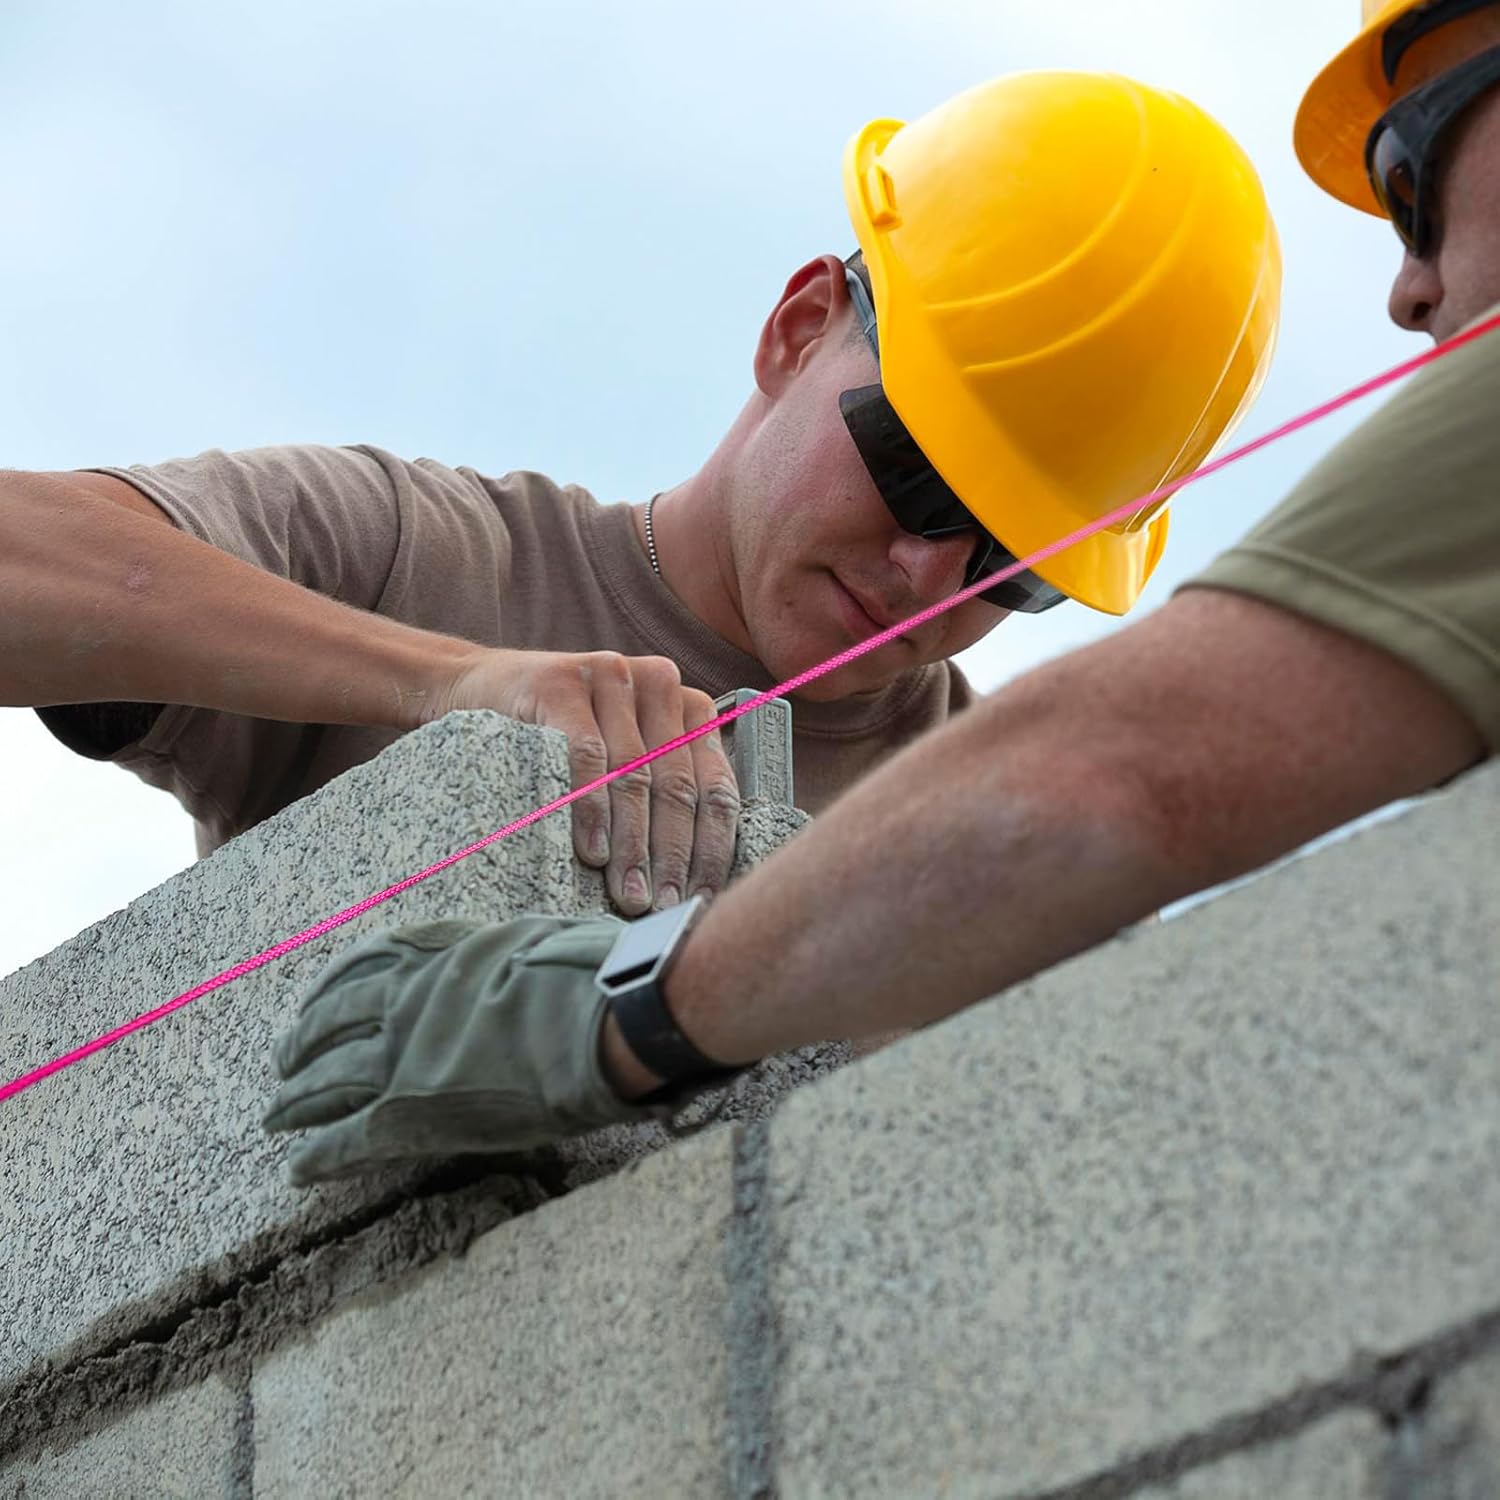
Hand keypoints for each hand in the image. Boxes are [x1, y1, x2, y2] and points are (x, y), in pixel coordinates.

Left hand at [263, 915, 652, 1184]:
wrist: (600, 1017)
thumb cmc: (589, 975)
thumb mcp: (537, 942)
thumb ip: (508, 955)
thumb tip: (525, 956)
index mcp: (438, 955)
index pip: (365, 964)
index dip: (331, 986)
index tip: (314, 1000)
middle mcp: (407, 1002)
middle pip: (333, 1024)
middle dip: (302, 1043)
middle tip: (284, 1061)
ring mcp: (402, 1059)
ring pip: (326, 1082)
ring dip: (296, 1100)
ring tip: (274, 1116)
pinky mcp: (408, 1115)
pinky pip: (347, 1141)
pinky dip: (318, 1158)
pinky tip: (297, 1171)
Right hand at [433, 648, 739, 916]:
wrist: (484, 688)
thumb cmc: (568, 734)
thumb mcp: (628, 754)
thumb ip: (665, 793)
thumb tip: (692, 880)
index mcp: (691, 707)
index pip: (715, 787)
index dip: (711, 849)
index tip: (701, 898)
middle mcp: (660, 684)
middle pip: (676, 785)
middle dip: (671, 856)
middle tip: (662, 907)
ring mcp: (611, 677)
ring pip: (633, 775)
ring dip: (632, 844)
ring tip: (629, 893)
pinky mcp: (562, 684)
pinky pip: (586, 756)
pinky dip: (592, 809)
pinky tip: (592, 853)